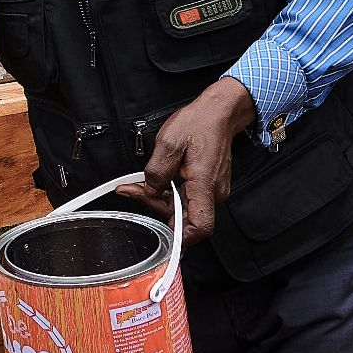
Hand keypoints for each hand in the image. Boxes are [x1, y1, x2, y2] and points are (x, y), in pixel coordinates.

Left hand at [115, 78, 255, 247]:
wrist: (218, 112)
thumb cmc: (199, 123)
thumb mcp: (168, 143)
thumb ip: (156, 172)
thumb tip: (150, 190)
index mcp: (205, 184)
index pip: (200, 226)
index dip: (183, 238)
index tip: (164, 240)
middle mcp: (213, 191)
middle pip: (185, 218)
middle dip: (157, 208)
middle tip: (135, 191)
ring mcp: (212, 189)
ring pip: (185, 208)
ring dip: (161, 200)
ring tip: (141, 184)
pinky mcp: (208, 185)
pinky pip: (188, 198)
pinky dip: (170, 193)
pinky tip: (158, 182)